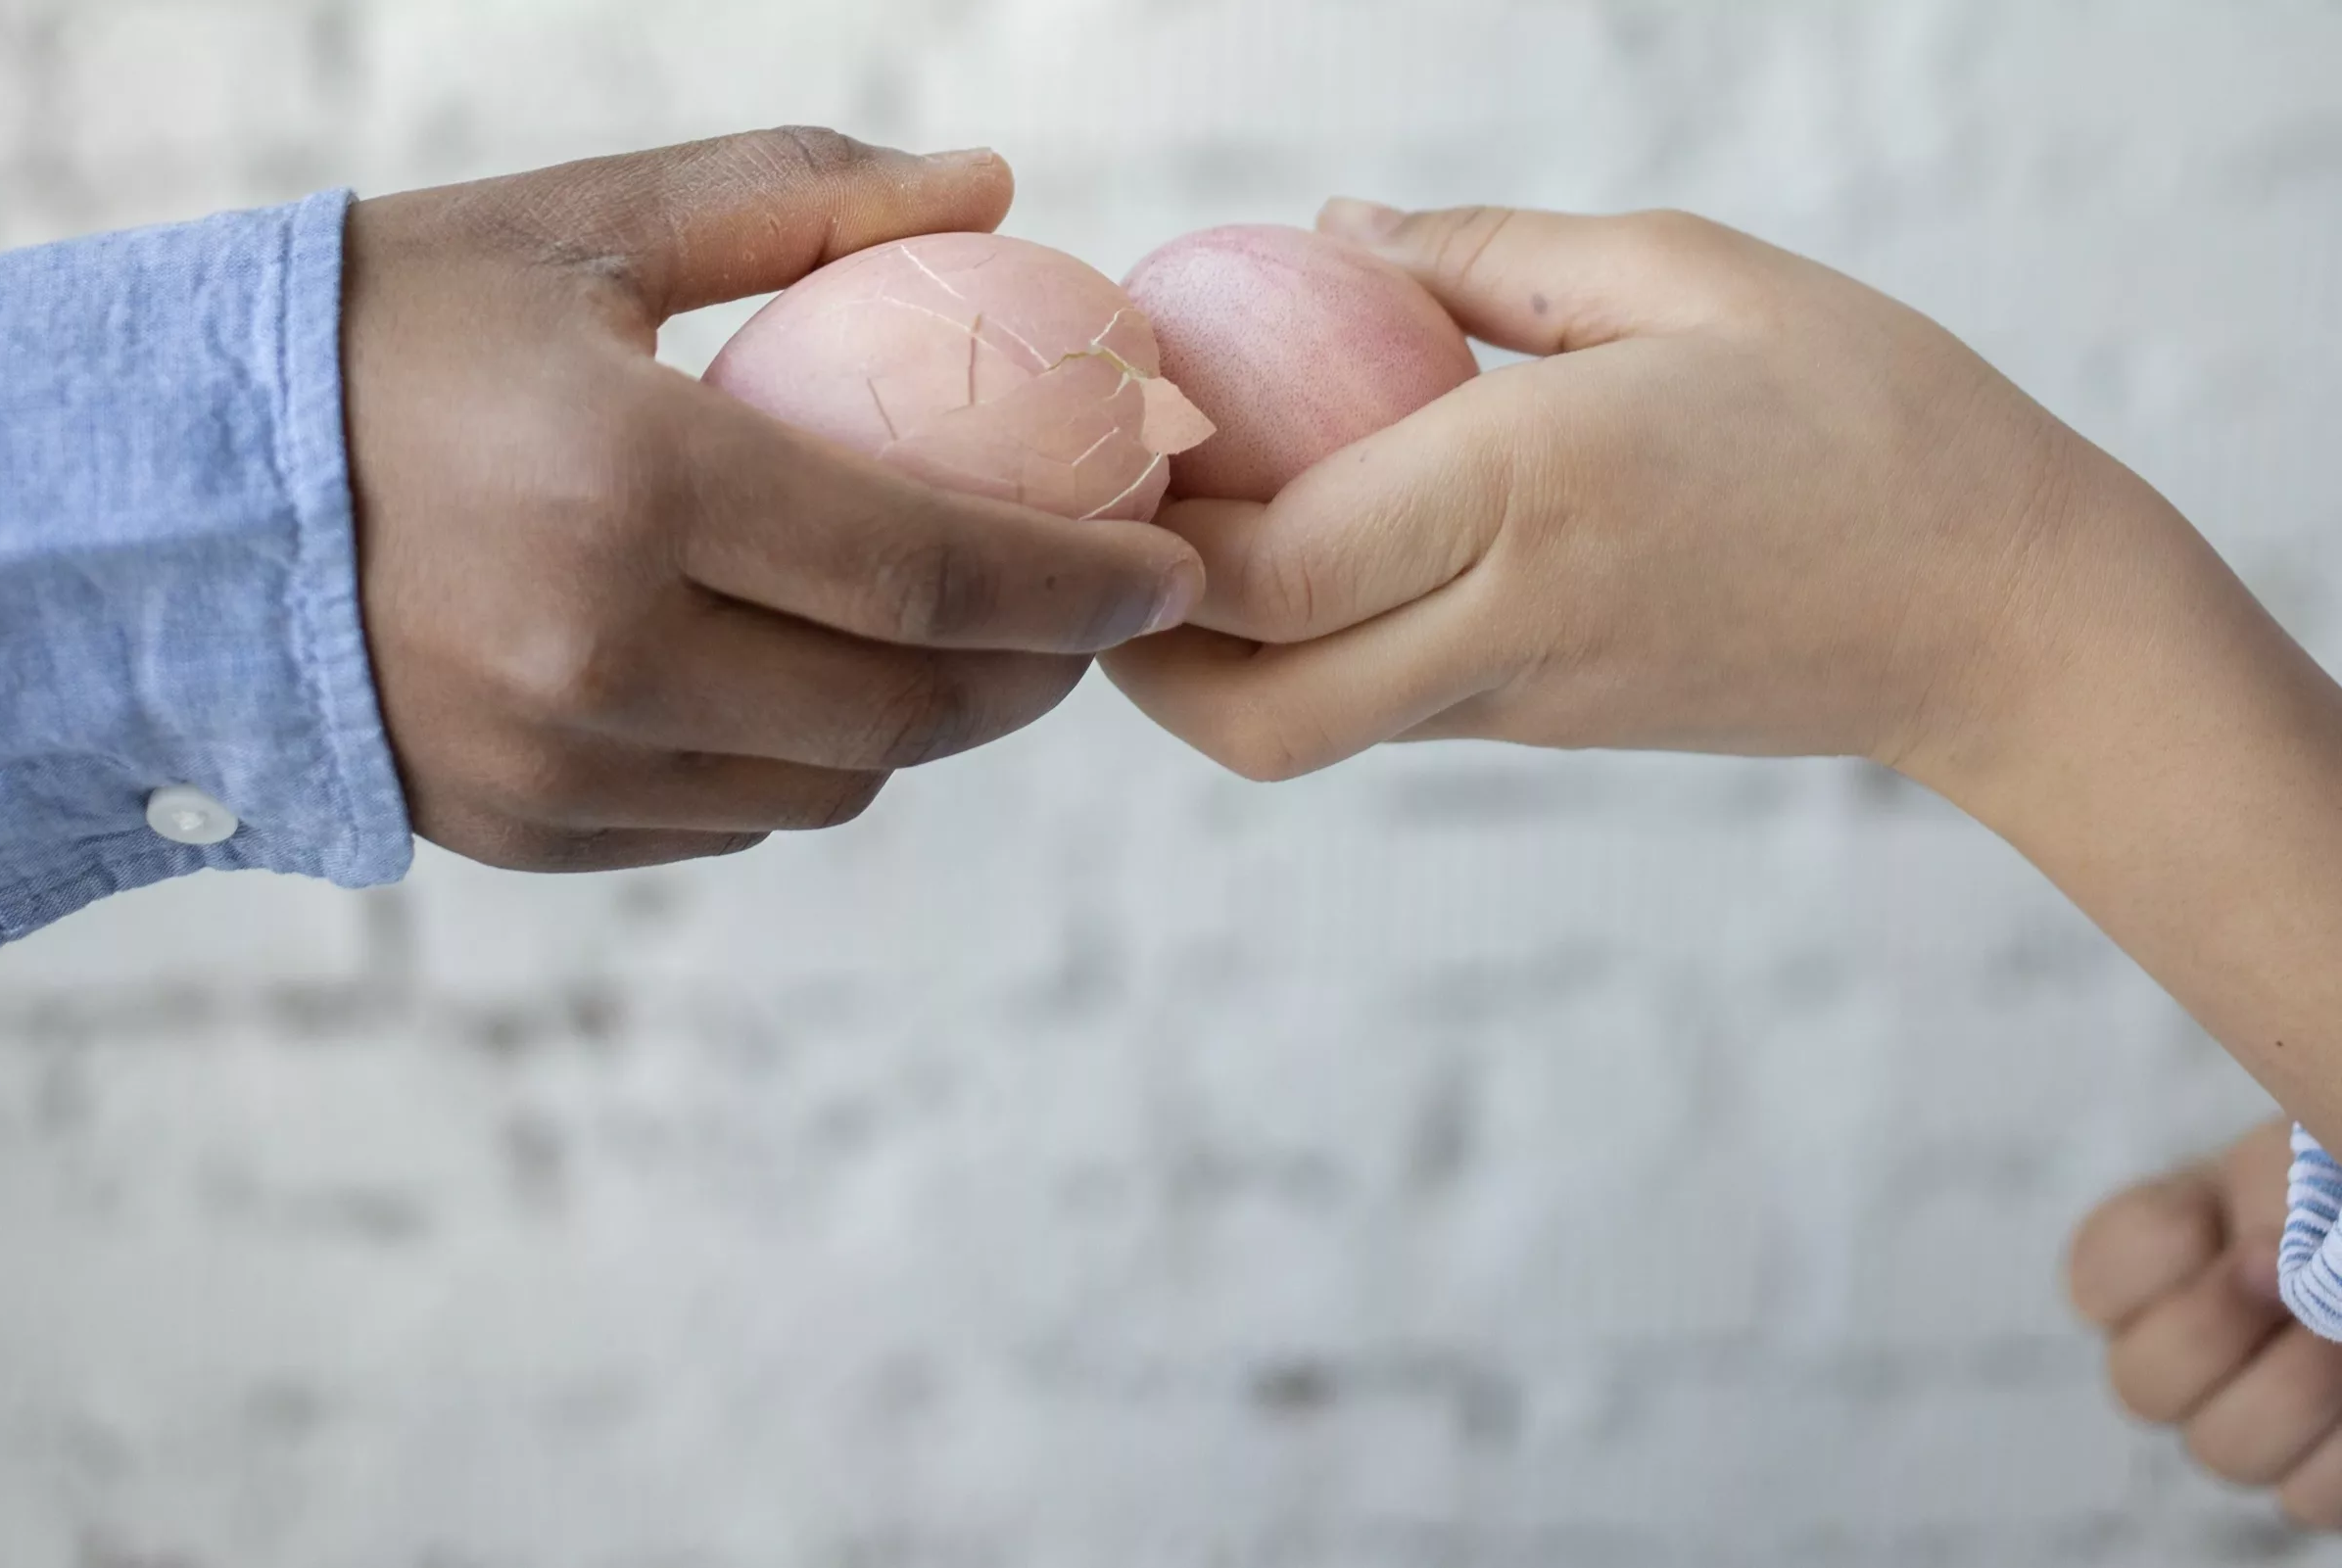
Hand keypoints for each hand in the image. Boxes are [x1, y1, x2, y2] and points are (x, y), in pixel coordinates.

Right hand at [344, 128, 1202, 870]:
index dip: (1078, 585)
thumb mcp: (579, 226)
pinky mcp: (522, 832)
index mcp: (630, 490)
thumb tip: (989, 196)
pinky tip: (808, 681)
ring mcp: (557, 767)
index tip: (1172, 570)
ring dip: (925, 724)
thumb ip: (795, 202)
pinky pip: (729, 818)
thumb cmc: (378, 334)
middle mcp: (600, 657)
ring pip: (830, 783)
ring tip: (958, 640)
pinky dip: (803, 761)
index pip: (927, 569)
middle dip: (1034, 671)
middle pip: (904, 710)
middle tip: (1090, 613)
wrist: (153, 497)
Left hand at [1101, 199, 2137, 785]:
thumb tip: (1329, 235)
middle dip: (1137, 639)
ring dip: (1201, 662)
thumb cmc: (1869, 412)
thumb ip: (1486, 254)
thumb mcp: (1689, 276)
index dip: (1152, 523)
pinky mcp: (1536, 732)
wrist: (2004, 618)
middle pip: (1245, 703)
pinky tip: (1301, 556)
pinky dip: (1293, 657)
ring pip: (1293, 732)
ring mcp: (1518, 699)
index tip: (1109, 435)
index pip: (1269, 562)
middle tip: (1108, 522)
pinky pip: (1368, 713)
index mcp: (1533, 486)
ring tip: (1184, 540)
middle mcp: (1506, 616)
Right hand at [2071, 1119, 2341, 1527]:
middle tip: (2282, 1274)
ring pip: (2220, 1449)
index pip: (2094, 1283)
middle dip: (2213, 1327)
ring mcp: (2246, 1421)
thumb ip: (2268, 1188)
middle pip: (2140, 1385)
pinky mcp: (2312, 1473)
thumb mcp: (2297, 1163)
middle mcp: (2186, 1351)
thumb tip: (2270, 1253)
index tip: (2212, 1220)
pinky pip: (2305, 1495)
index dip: (2143, 1262)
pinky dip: (2340, 1450)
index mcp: (2165, 1258)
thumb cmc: (2338, 1180)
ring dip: (2293, 1387)